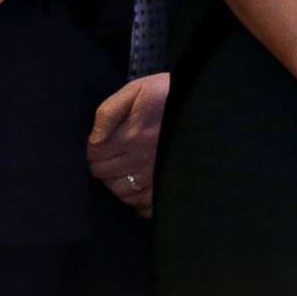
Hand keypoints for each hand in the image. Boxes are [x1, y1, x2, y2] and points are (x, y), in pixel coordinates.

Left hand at [87, 72, 168, 216]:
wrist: (203, 105)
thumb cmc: (167, 95)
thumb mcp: (136, 90)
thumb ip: (108, 112)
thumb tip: (94, 139)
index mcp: (131, 135)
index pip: (94, 154)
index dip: (92, 149)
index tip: (101, 143)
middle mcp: (142, 159)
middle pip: (103, 175)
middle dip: (102, 165)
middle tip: (112, 154)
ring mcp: (156, 176)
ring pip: (120, 192)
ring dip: (116, 182)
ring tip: (124, 169)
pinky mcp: (168, 186)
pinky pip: (142, 204)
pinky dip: (136, 199)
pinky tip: (139, 185)